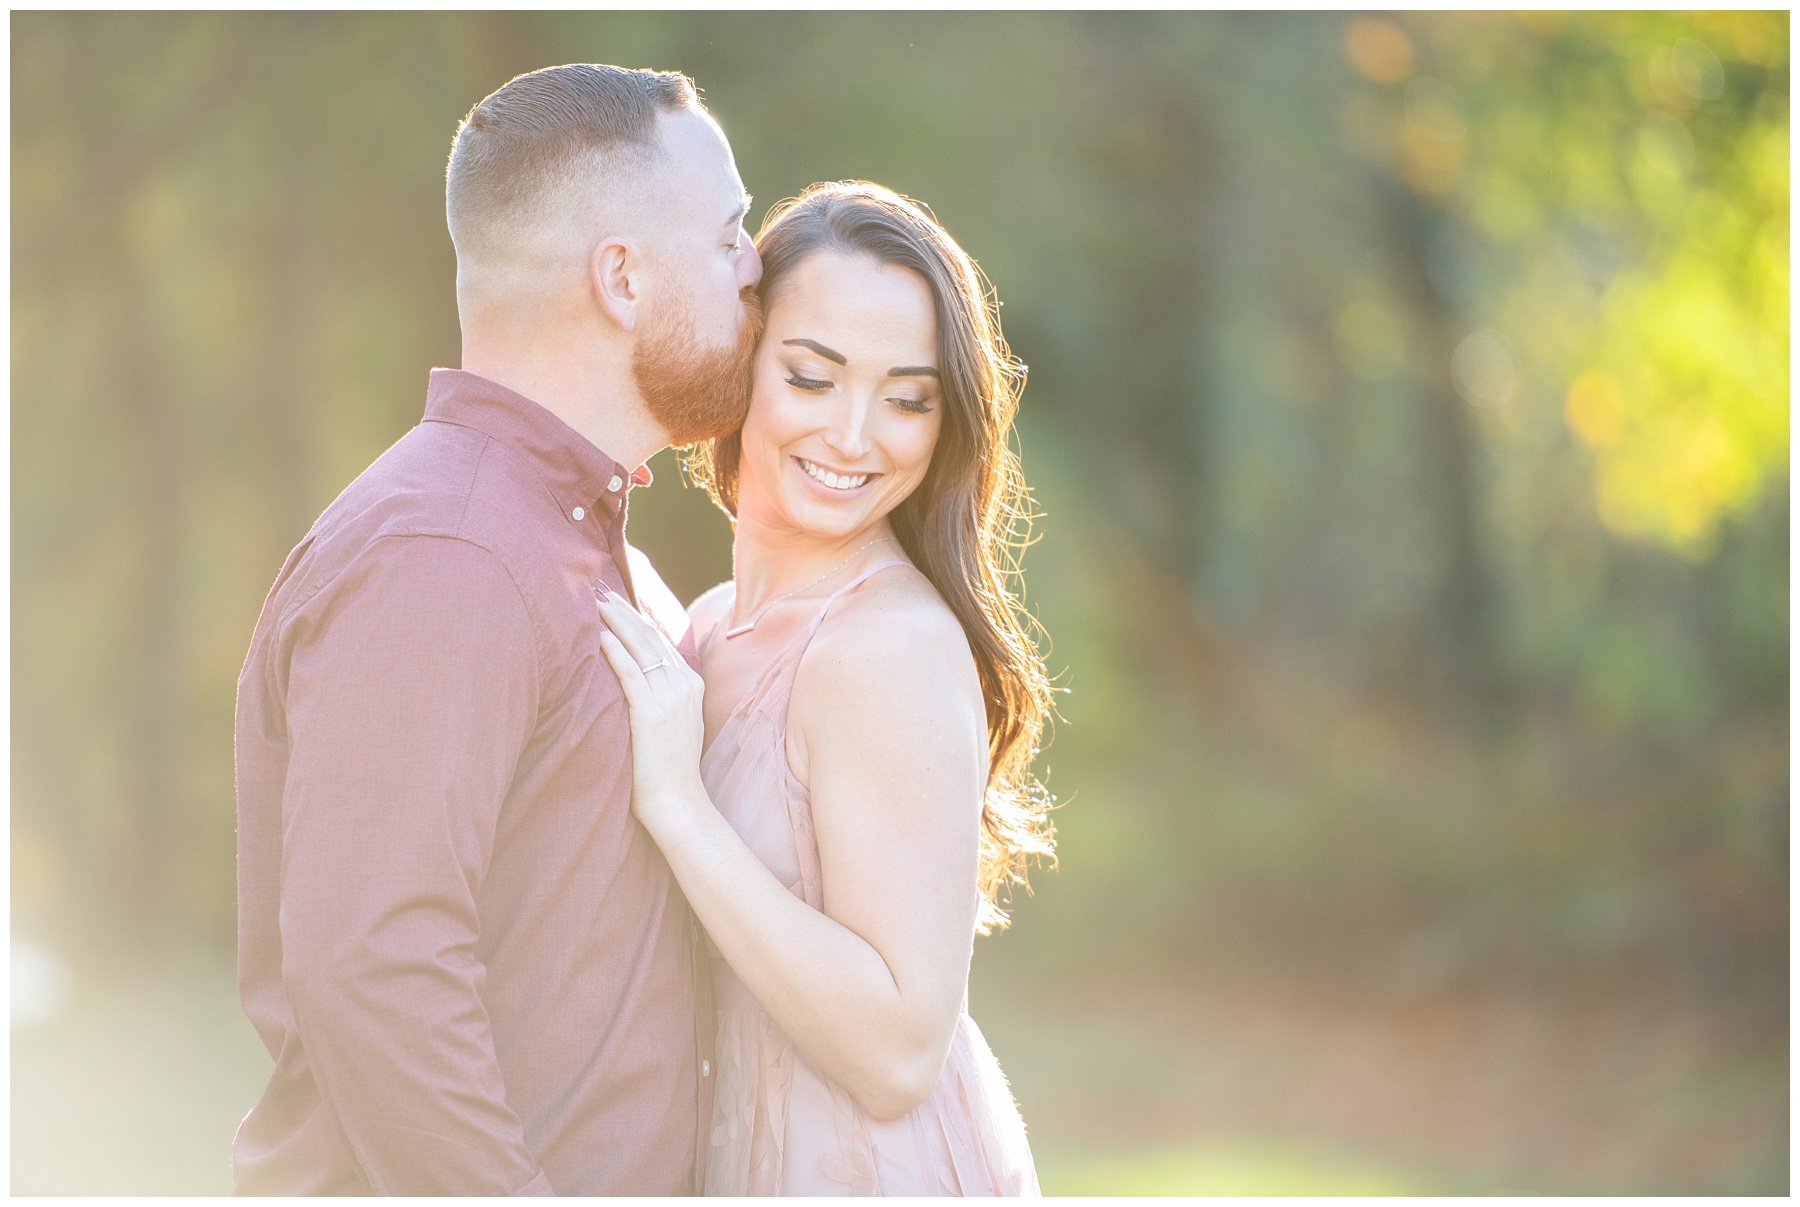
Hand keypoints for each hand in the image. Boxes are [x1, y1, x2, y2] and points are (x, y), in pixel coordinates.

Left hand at [595, 594, 709, 836]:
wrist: (678, 803)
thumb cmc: (667, 771)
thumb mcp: (672, 726)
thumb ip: (661, 699)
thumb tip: (635, 683)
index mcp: (691, 686)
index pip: (662, 642)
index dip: (639, 619)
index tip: (618, 603)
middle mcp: (684, 686)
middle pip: (651, 637)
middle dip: (626, 612)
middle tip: (603, 591)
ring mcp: (670, 698)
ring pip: (641, 648)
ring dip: (618, 623)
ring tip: (596, 604)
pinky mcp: (651, 713)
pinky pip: (630, 674)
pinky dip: (615, 652)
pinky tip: (600, 637)